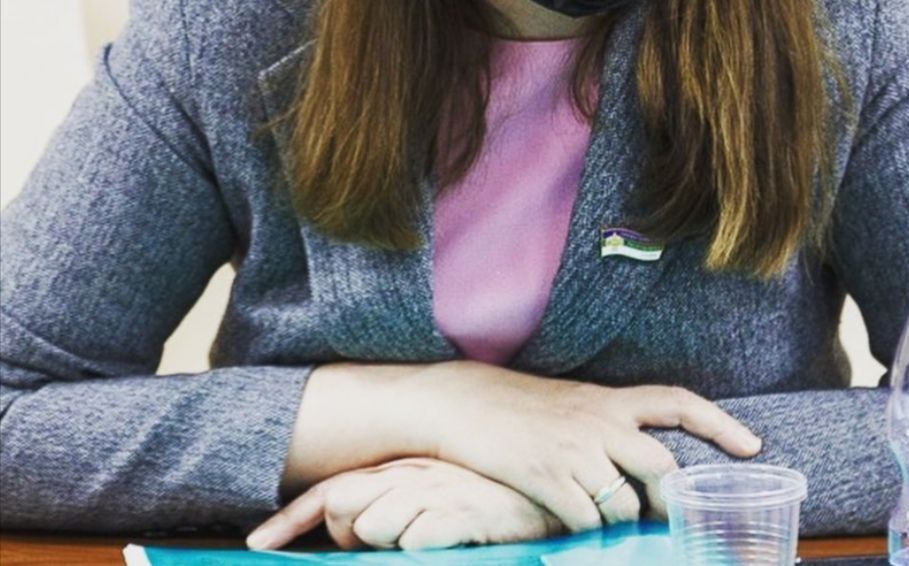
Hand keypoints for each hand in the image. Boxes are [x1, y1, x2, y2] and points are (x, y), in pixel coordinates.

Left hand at [247, 457, 562, 550]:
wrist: (547, 485)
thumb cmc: (489, 497)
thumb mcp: (435, 492)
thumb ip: (394, 503)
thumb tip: (357, 528)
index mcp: (400, 469)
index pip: (330, 492)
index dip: (289, 519)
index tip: (258, 542)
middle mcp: (409, 476)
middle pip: (342, 505)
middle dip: (349, 533)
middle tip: (393, 535)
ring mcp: (431, 493)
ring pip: (373, 527)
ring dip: (388, 539)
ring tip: (427, 533)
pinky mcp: (455, 514)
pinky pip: (414, 538)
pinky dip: (421, 543)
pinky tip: (443, 538)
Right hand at [403, 360, 760, 532]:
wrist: (460, 402)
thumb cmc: (516, 407)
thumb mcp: (570, 407)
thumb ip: (606, 429)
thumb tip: (639, 467)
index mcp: (609, 400)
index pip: (677, 402)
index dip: (719, 424)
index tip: (753, 448)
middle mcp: (600, 422)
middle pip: (662, 467)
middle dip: (671, 502)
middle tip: (672, 523)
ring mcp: (574, 451)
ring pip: (625, 505)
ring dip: (619, 524)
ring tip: (600, 522)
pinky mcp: (546, 477)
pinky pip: (584, 520)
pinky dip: (583, 531)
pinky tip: (569, 524)